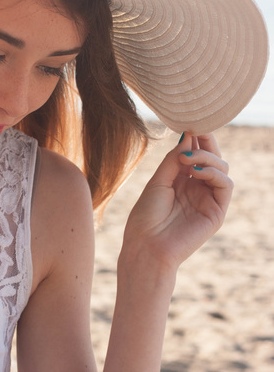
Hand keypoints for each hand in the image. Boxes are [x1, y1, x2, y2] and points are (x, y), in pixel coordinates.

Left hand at [122, 132, 232, 269]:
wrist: (146, 246)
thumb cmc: (146, 217)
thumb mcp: (158, 181)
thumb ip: (173, 159)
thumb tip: (189, 134)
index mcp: (181, 180)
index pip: (196, 153)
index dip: (195, 138)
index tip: (188, 124)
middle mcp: (197, 188)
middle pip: (212, 157)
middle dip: (206, 141)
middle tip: (195, 132)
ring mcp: (208, 199)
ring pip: (222, 168)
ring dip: (207, 157)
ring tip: (187, 159)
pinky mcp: (217, 212)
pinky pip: (226, 185)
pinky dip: (215, 173)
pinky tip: (197, 172)